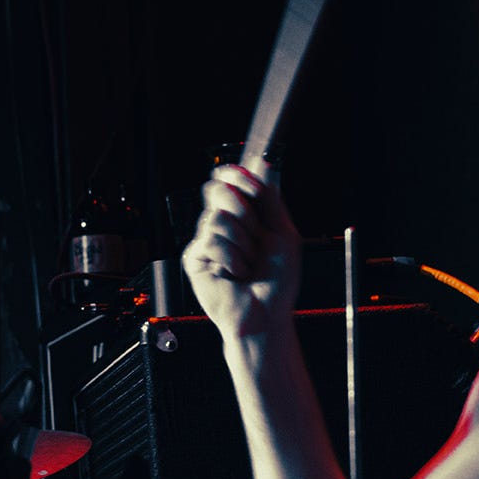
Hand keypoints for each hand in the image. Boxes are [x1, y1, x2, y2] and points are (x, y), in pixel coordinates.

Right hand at [181, 164, 300, 339]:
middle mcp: (222, 224)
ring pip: (216, 217)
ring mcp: (206, 240)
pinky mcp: (195, 258)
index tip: (254, 186)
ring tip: (248, 263)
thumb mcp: (283, 233)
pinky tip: (236, 273)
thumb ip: (271, 199)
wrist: (266, 314)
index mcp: (242, 215)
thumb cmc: (277, 282)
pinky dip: (231, 258)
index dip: (238, 175)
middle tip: (257, 237)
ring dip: (242, 243)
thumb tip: (263, 164)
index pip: (228, 179)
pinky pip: (210, 241)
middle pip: (217, 189)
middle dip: (244, 211)